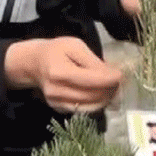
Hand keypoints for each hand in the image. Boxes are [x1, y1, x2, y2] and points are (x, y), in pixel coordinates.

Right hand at [5, 37, 122, 113]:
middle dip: (111, 89)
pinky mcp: (59, 109)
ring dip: (106, 98)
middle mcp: (57, 91)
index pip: (92, 80)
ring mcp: (57, 103)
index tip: (122, 74)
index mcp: (59, 72)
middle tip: (120, 81)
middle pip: (93, 96)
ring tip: (113, 87)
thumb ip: (93, 61)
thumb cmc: (56, 50)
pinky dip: (96, 103)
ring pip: (91, 107)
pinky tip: (101, 93)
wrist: (34, 63)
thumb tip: (113, 74)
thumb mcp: (74, 46)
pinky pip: (84, 110)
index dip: (111, 79)